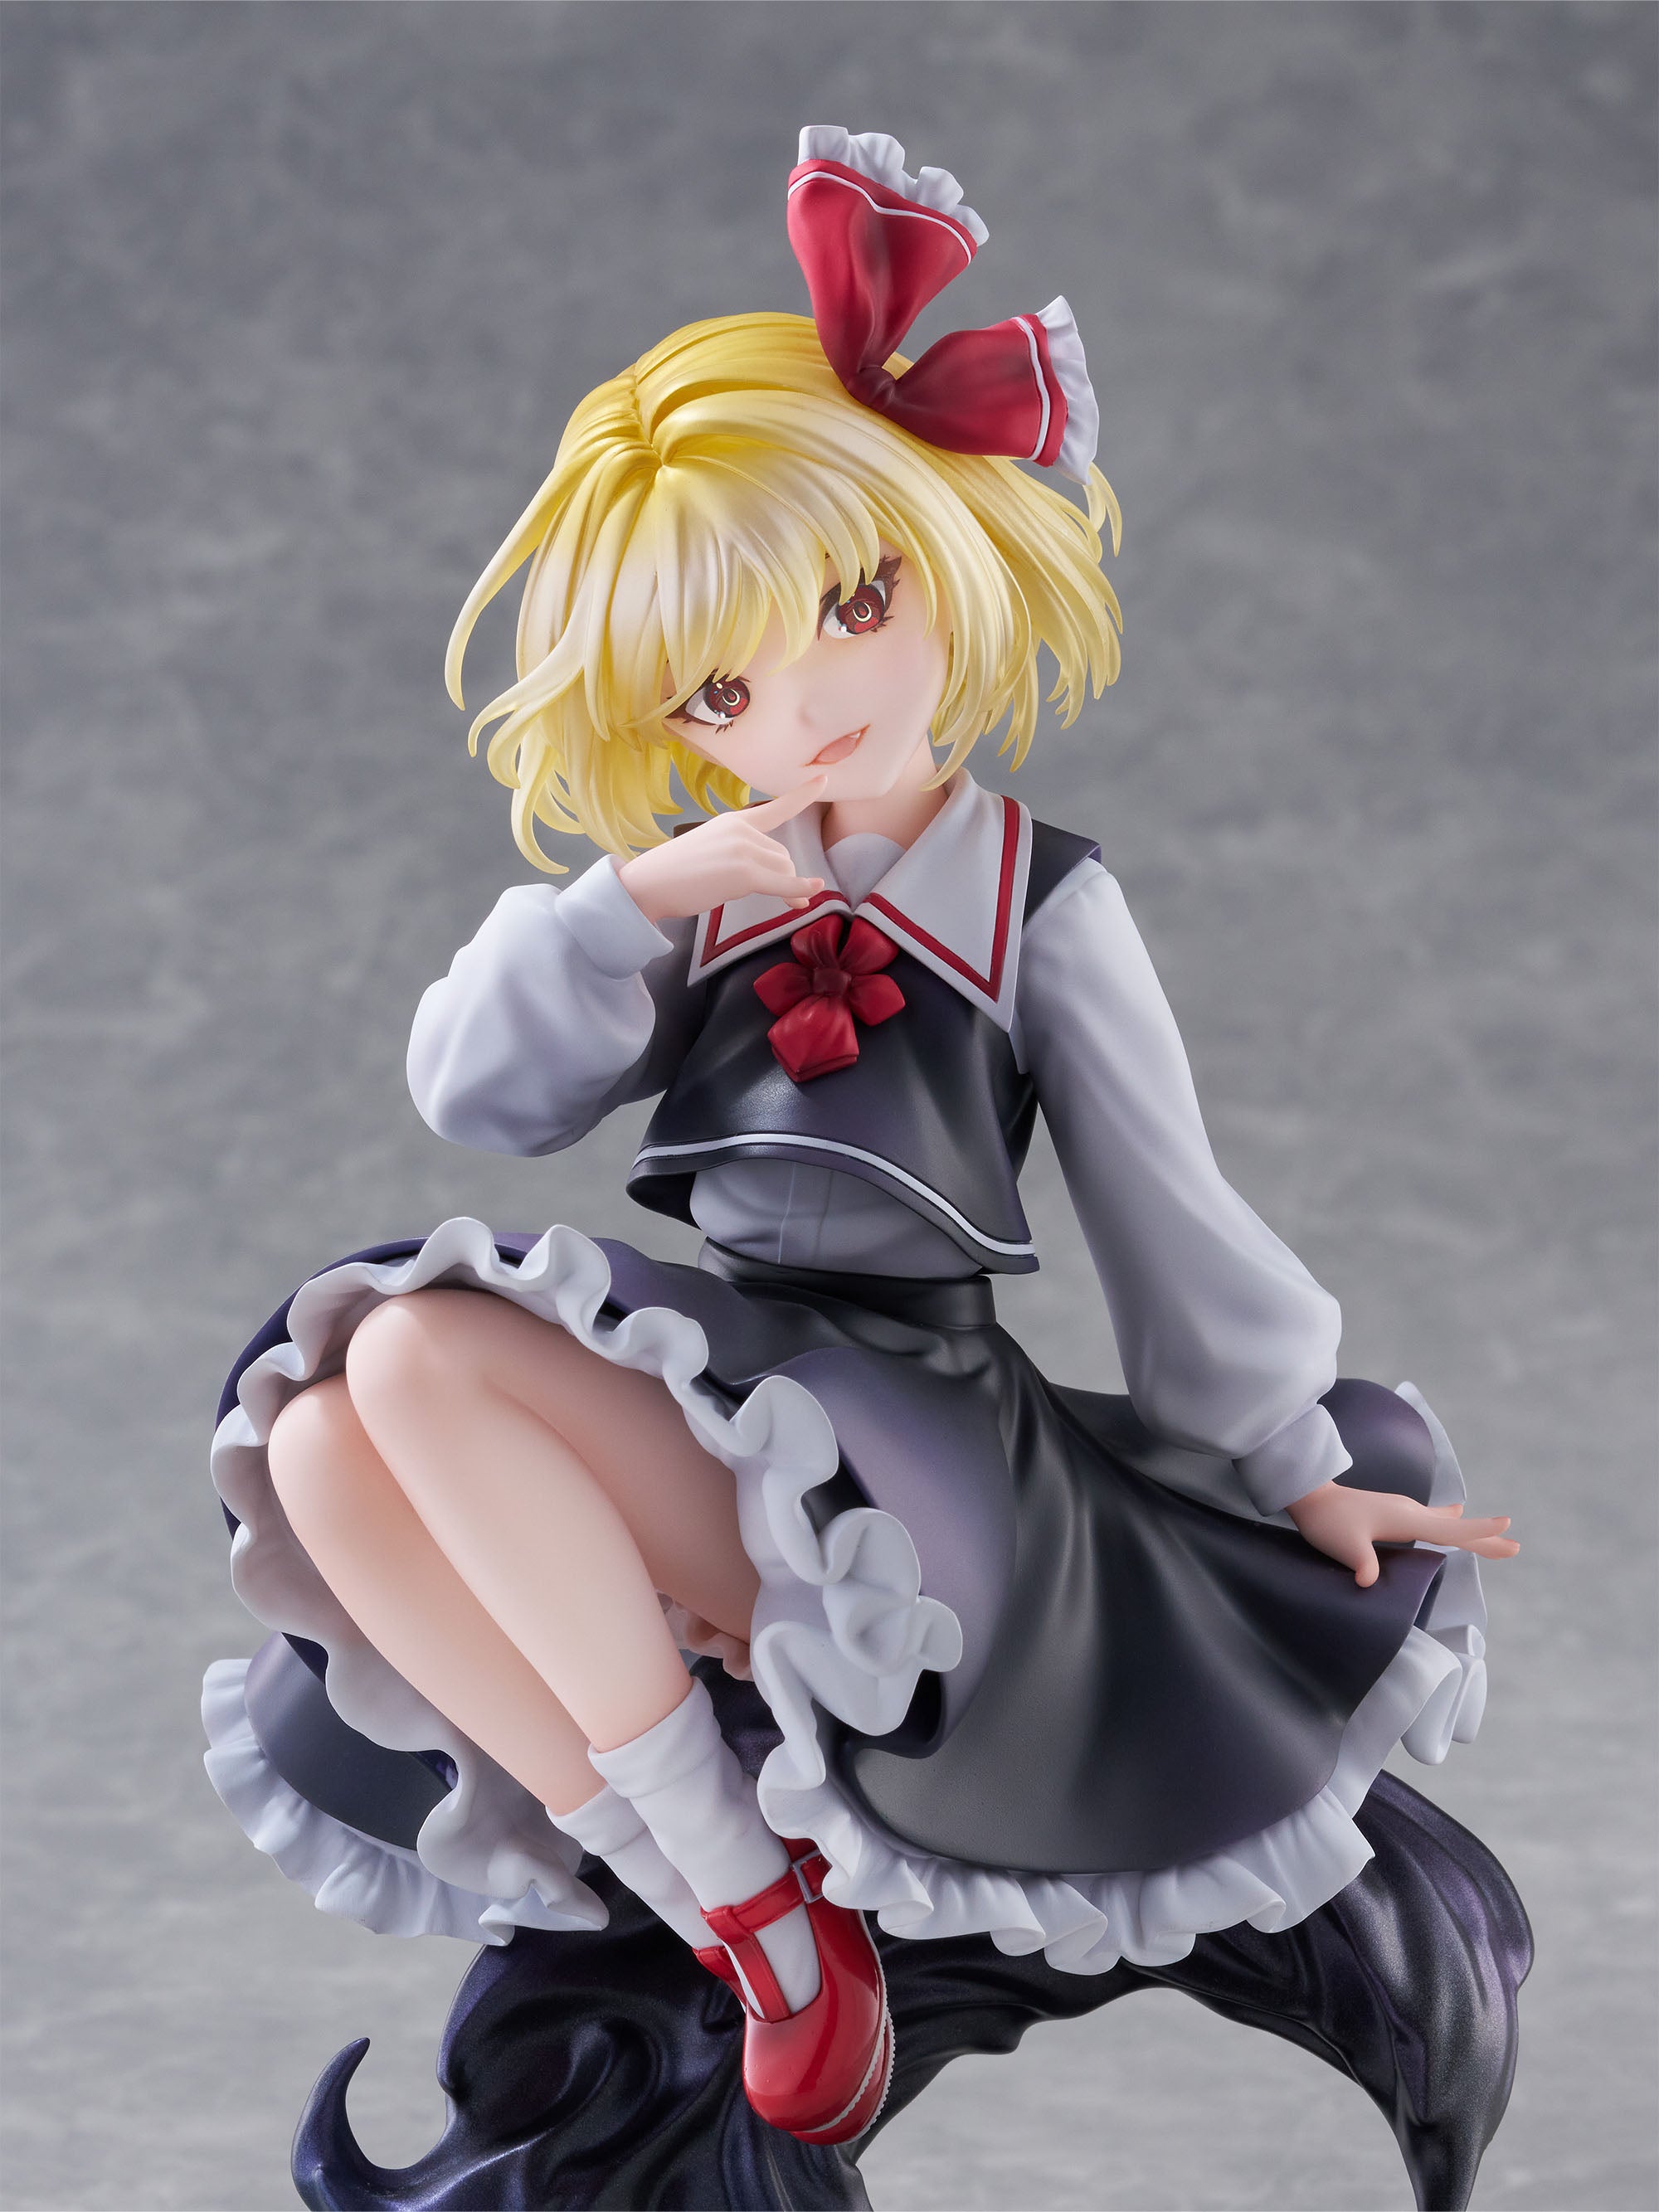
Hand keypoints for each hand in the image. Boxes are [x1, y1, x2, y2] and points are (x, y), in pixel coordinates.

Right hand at [616, 781, 827, 923]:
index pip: (776, 808)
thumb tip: (782, 883)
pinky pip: (782, 885)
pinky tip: (810, 894)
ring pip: (783, 871)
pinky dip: (799, 890)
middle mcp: (742, 831)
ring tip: (744, 894)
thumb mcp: (712, 849)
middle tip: (767, 893)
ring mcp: (744, 850)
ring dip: (780, 888)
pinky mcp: (745, 874)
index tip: (824, 778)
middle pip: (782, 855)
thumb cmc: (677, 872)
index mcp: (734, 821)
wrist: (650, 883)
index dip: (803, 794)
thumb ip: (743, 855)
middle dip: (781, 876)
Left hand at [1286, 1482, 1518, 1587]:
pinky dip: (1449, 1521)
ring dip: (1470, 1531)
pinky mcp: (1393, 1512)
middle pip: (1456, 1528)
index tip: (1509, 1528)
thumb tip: (1368, 1582)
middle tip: (1515, 1547)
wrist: (1309, 1496)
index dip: (1480, 1532)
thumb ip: (1361, 1563)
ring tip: (1494, 1536)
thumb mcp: (1344, 1546)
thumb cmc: (1327, 1521)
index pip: (1451, 1530)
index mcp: (1406, 1518)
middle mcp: (1410, 1511)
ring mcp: (1402, 1509)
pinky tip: (1454, 1514)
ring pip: (1446, 1523)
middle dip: (1485, 1537)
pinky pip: (1431, 1518)